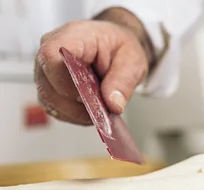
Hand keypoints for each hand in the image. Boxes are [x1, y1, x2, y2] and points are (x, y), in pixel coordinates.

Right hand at [35, 7, 154, 124]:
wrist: (114, 48)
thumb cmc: (119, 48)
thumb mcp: (133, 61)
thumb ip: (123, 82)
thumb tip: (113, 104)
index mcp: (73, 36)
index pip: (52, 57)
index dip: (67, 83)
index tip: (89, 96)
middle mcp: (52, 49)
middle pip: (48, 85)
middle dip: (76, 105)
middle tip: (101, 109)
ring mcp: (46, 68)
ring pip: (48, 99)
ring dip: (75, 113)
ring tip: (98, 110)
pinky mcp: (48, 85)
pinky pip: (53, 107)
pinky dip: (73, 115)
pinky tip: (89, 111)